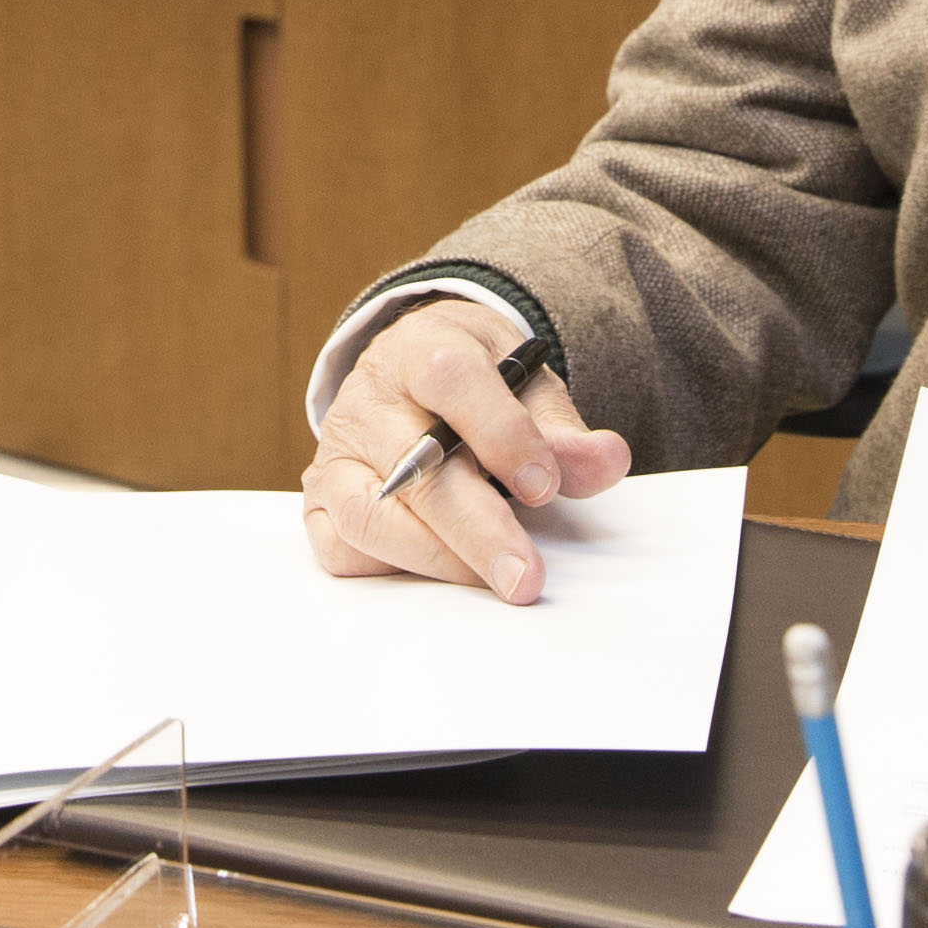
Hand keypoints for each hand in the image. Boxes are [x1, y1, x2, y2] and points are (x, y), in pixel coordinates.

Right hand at [297, 303, 630, 603]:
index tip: (544, 487)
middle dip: (478, 529)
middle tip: (525, 578)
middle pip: (415, 466)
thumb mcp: (524, 381)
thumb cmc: (474, 382)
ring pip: (371, 516)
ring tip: (494, 579)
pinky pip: (344, 548)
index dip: (501, 434)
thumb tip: (605, 461)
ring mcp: (338, 452)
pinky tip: (443, 569)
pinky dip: (393, 569)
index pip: (451, 380)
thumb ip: (560, 427)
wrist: (410, 371)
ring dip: (438, 559)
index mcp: (422, 349)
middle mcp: (368, 399)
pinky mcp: (321, 501)